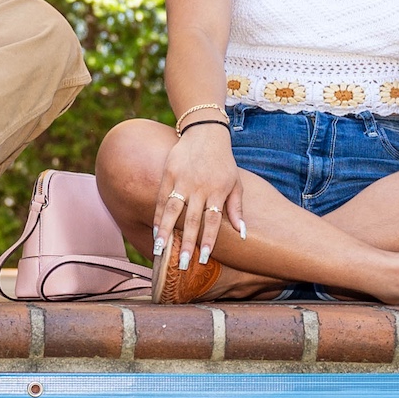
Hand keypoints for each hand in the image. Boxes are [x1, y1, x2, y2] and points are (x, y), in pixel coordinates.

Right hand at [151, 125, 248, 272]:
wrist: (206, 133)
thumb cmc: (223, 162)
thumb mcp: (236, 183)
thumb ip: (237, 209)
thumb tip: (243, 234)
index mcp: (218, 190)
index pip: (213, 219)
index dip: (208, 239)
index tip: (203, 258)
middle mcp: (200, 187)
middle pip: (192, 219)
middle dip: (187, 243)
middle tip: (181, 264)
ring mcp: (183, 180)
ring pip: (172, 210)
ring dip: (166, 232)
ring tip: (160, 251)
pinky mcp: (169, 173)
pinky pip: (161, 197)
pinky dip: (158, 215)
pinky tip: (155, 231)